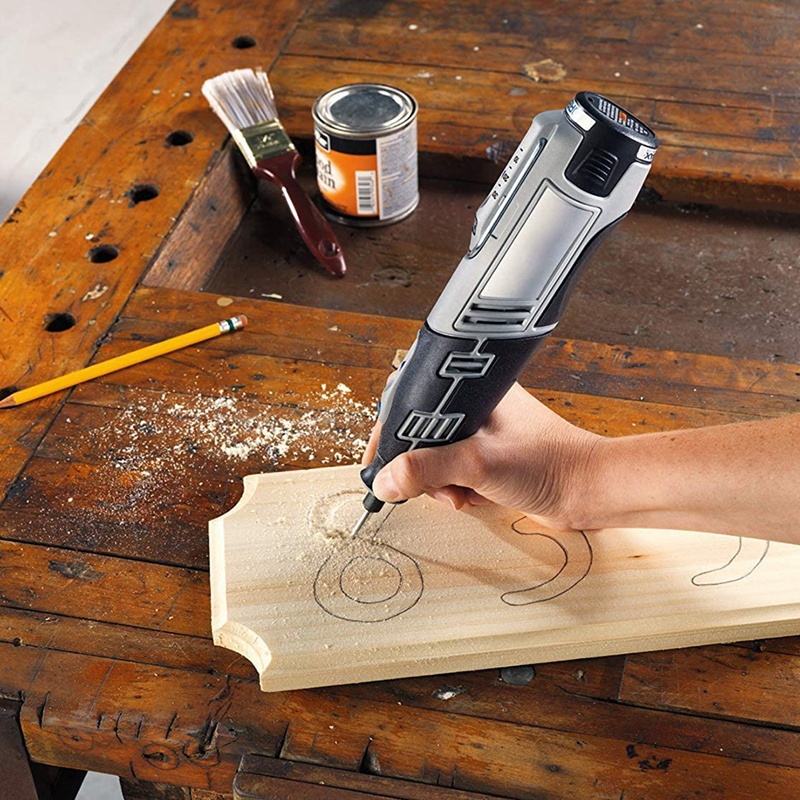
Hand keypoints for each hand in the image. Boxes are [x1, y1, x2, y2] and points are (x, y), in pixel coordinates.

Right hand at [362, 383, 599, 529]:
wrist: (588, 492)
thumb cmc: (550, 464)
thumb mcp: (478, 464)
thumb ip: (427, 469)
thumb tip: (384, 480)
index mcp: (471, 388)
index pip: (410, 401)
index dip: (390, 431)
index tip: (380, 460)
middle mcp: (473, 406)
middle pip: (418, 434)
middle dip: (420, 466)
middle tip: (431, 485)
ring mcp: (480, 433)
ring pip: (434, 458)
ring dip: (440, 483)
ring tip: (461, 494)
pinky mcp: (488, 457)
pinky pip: (453, 473)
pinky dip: (456, 489)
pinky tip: (474, 497)